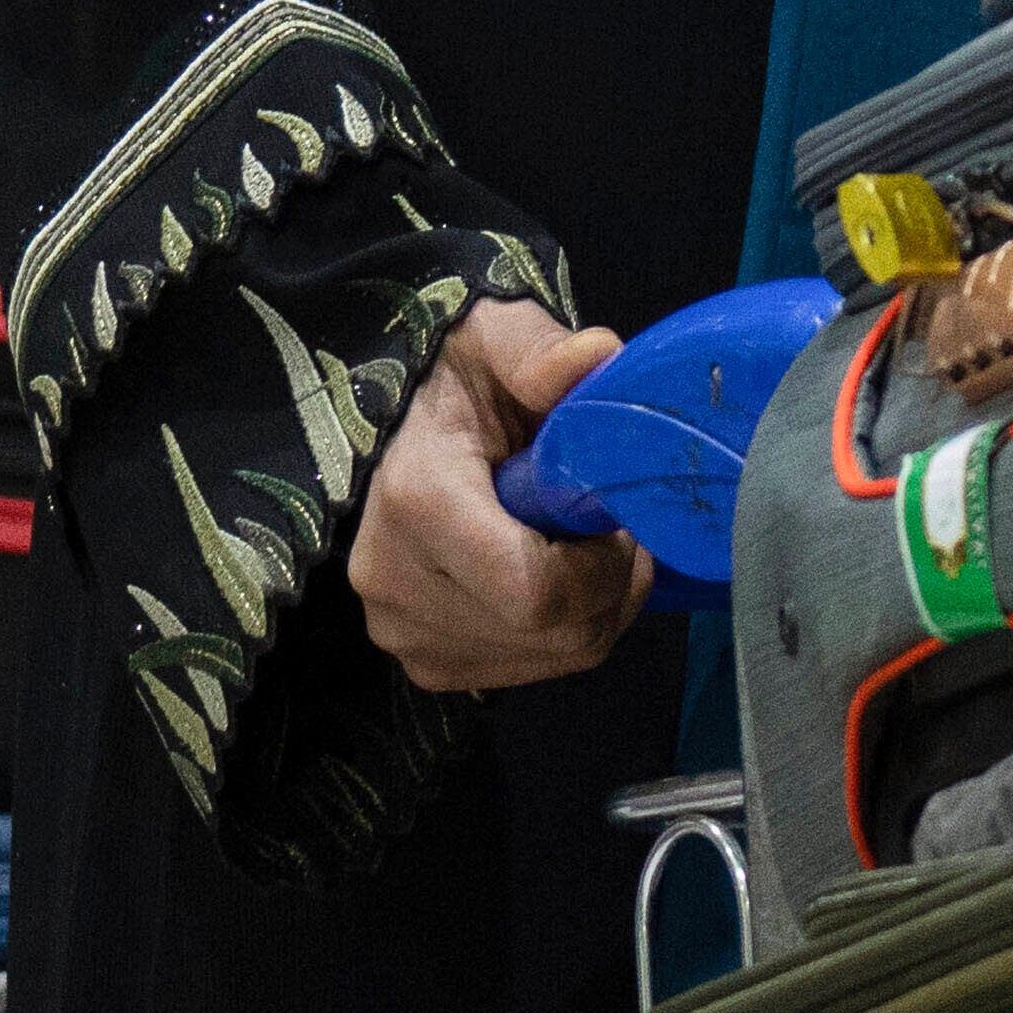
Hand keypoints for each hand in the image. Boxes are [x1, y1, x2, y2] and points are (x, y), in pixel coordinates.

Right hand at [349, 296, 647, 697]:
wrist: (405, 420)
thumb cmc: (462, 378)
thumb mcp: (498, 338)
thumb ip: (542, 353)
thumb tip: (599, 356)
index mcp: (418, 501)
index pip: (536, 593)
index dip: (603, 568)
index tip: (617, 519)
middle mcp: (395, 580)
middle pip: (552, 634)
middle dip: (610, 588)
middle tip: (612, 531)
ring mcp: (400, 629)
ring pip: (549, 660)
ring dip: (591, 613)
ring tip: (582, 550)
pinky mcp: (419, 658)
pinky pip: (522, 674)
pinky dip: (559, 636)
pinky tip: (552, 582)